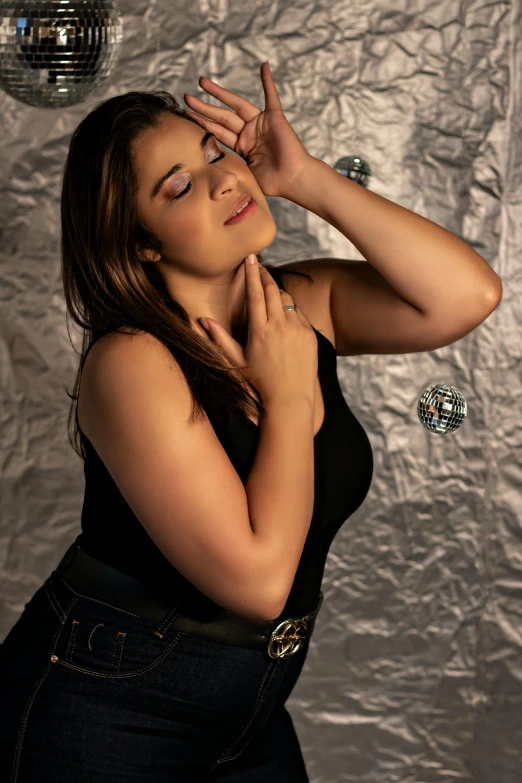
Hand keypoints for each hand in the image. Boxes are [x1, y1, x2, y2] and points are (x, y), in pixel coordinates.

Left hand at [183, 61, 314, 199]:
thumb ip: (229, 168)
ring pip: (236, 104)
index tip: (186, 114)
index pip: (217, 131)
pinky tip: (263, 66)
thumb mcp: (244, 174)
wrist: (293, 180)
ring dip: (219, 93)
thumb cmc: (273, 182)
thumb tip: (209, 173)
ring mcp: (261, 124)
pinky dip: (268, 81)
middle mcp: (249, 132)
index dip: (201, 123)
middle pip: (222, 116)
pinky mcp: (275, 118)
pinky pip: (271, 96)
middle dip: (203, 107)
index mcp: (241, 146)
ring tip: (202, 82)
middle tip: (187, 97)